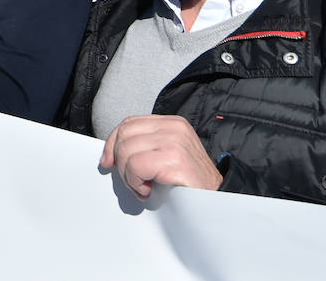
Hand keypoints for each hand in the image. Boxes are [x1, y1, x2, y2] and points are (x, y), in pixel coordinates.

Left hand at [99, 115, 222, 200]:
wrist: (217, 202)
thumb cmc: (188, 184)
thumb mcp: (164, 157)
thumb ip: (143, 148)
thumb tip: (110, 155)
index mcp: (171, 123)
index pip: (128, 124)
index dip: (112, 144)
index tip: (108, 162)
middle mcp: (174, 127)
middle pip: (124, 136)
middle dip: (121, 163)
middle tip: (135, 182)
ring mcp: (175, 141)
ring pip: (126, 151)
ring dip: (129, 177)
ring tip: (145, 188)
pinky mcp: (175, 159)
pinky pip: (136, 166)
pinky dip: (136, 183)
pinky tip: (149, 190)